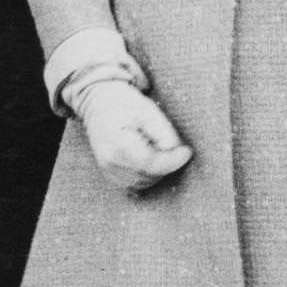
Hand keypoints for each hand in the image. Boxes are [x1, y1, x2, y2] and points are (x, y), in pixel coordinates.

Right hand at [76, 80, 192, 193]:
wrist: (99, 101)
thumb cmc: (125, 102)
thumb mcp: (148, 110)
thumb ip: (164, 133)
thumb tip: (177, 152)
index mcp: (119, 143)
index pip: (152, 163)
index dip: (173, 160)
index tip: (187, 151)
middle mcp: (110, 161)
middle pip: (149, 175)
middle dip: (166, 164)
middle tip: (173, 147)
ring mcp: (108, 169)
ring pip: (143, 183)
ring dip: (157, 171)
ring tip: (158, 149)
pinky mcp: (109, 173)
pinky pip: (133, 184)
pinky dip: (146, 175)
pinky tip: (149, 160)